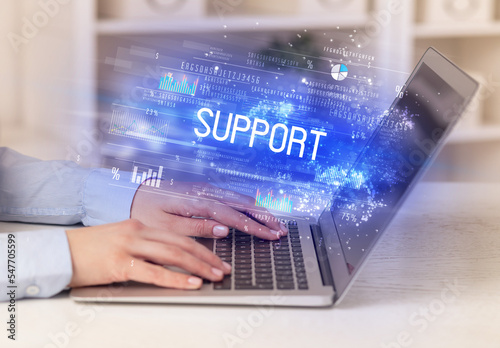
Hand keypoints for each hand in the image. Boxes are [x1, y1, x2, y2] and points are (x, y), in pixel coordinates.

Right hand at [66, 219, 230, 288]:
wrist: (59, 252)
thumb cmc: (89, 249)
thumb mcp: (120, 239)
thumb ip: (144, 245)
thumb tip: (169, 261)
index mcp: (140, 225)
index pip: (178, 236)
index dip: (201, 248)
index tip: (216, 258)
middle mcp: (138, 231)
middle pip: (181, 243)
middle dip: (206, 257)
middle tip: (223, 269)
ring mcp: (129, 246)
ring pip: (173, 255)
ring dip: (198, 267)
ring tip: (214, 277)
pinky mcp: (120, 263)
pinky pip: (154, 272)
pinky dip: (176, 278)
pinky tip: (190, 283)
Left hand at [130, 181, 287, 239]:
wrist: (134, 194)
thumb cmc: (148, 212)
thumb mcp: (167, 226)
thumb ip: (197, 227)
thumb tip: (225, 230)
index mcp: (198, 201)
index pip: (233, 216)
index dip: (255, 227)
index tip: (271, 236)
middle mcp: (206, 191)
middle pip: (243, 202)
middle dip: (265, 217)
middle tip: (281, 231)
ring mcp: (207, 189)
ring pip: (241, 197)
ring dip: (259, 210)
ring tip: (275, 223)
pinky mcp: (206, 190)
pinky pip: (233, 196)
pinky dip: (249, 205)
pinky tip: (256, 212)